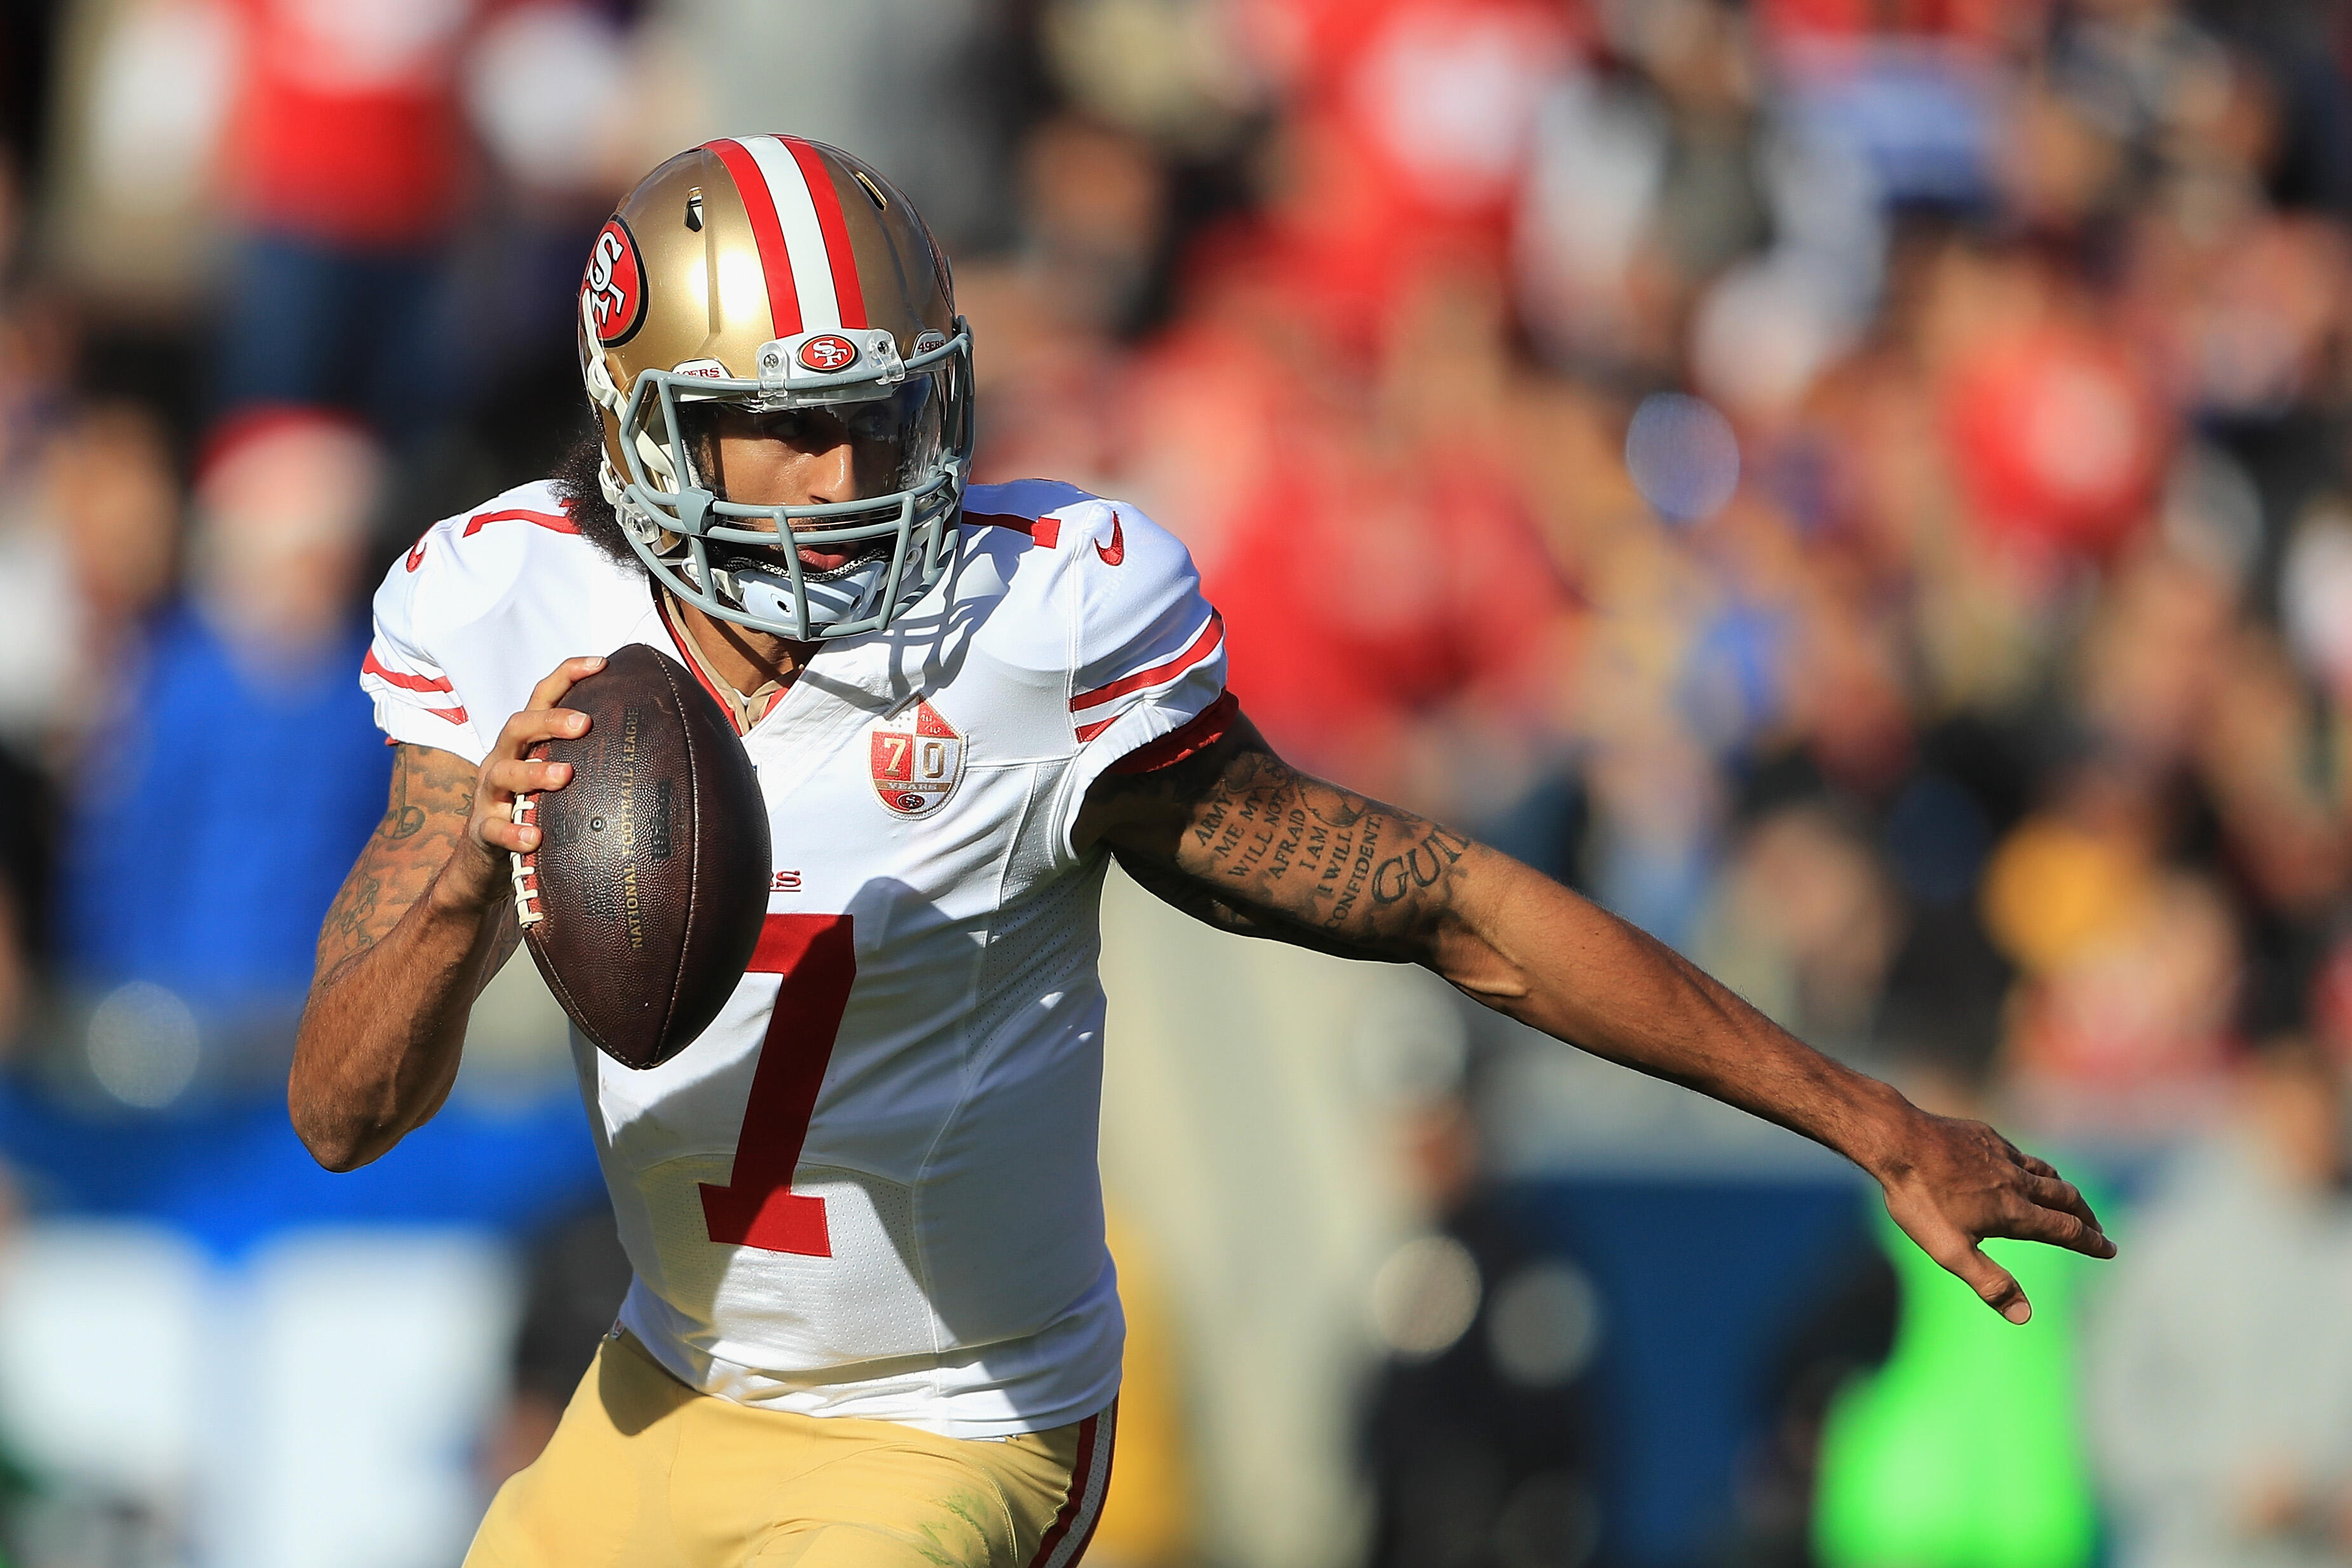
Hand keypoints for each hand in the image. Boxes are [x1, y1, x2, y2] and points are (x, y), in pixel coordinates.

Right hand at [431, 656, 604, 914]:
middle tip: (586, 723)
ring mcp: (490, 792)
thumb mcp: (558, 776)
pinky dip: (513, 833)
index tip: (602, 663)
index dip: (567, 674)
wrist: (487, 854)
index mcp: (525, 740)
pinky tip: (535, 837)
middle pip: (518, 725)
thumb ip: (589, 755)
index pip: (541, 695)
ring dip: (535, 772)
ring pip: (504, 772)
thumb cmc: (534, 805)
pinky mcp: (483, 828)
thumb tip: (657, 743)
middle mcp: (503, 757)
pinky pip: (494, 828)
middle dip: (551, 720)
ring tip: (566, 775)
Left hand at [1872, 1107, 2114, 1322]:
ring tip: (2069, 1200)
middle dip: (2086, 1217)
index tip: (2111, 1250)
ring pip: (2046, 1172)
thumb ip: (1990, 1283)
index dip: (2092, 1243)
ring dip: (2063, 1189)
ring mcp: (2001, 1154)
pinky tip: (2020, 1168)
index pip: (2067, 1230)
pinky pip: (2018, 1153)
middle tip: (2097, 1229)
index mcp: (2015, 1212)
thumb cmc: (1920, 1199)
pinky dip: (2032, 1166)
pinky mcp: (1984, 1135)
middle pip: (2066, 1198)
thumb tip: (2025, 1317)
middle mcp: (2017, 1181)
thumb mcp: (1951, 1252)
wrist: (1897, 1140)